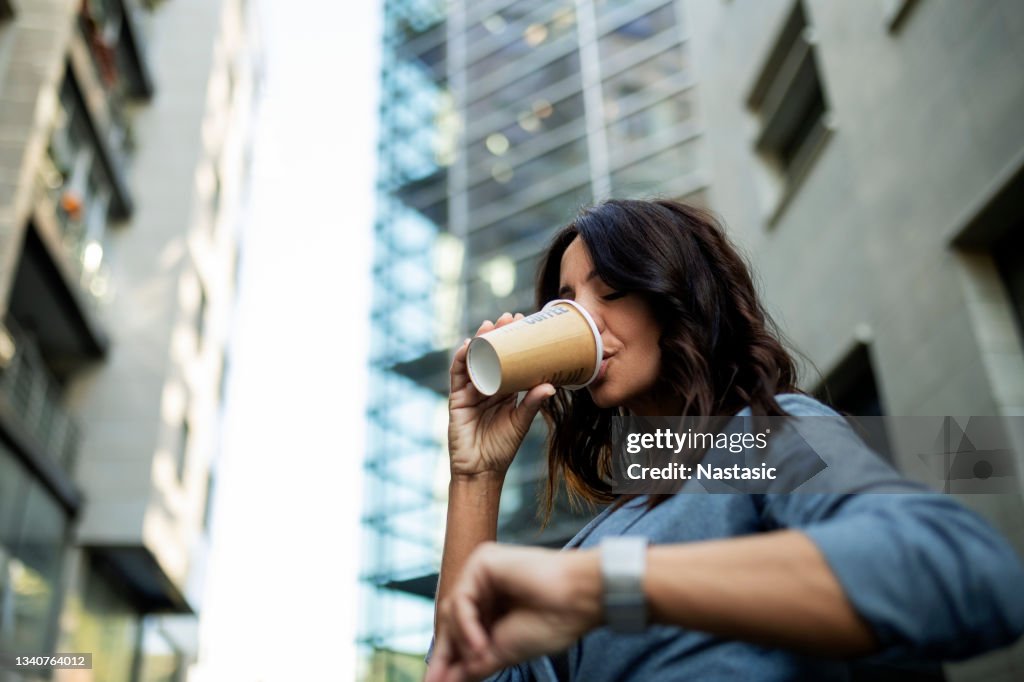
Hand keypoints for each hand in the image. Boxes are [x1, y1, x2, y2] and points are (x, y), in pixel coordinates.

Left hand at [427, 543, 602, 681]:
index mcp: (493, 604)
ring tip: (480, 656)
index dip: (447, 658)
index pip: (459, 630)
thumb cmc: (549, 624)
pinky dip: (467, 625)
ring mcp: (483, 572)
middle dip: (446, 652)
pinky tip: (482, 643)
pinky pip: (461, 599)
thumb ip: (471, 665)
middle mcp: (485, 585)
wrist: (577, 602)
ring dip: (462, 640)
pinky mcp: (483, 561)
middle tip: (437, 680)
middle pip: (451, 620)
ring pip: (453, 611)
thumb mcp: (502, 652)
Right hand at [448, 313, 555, 479]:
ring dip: (481, 341)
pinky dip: (461, 359)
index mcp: (505, 391)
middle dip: (498, 335)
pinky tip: (469, 345)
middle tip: (510, 318)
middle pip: (491, 355)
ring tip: (490, 325)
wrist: (480, 470)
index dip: (515, 343)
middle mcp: (487, 387)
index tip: (526, 324)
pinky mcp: (457, 398)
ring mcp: (471, 391)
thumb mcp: (520, 422)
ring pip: (475, 360)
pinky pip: (458, 374)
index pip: (510, 361)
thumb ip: (532, 404)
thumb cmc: (502, 448)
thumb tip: (551, 385)